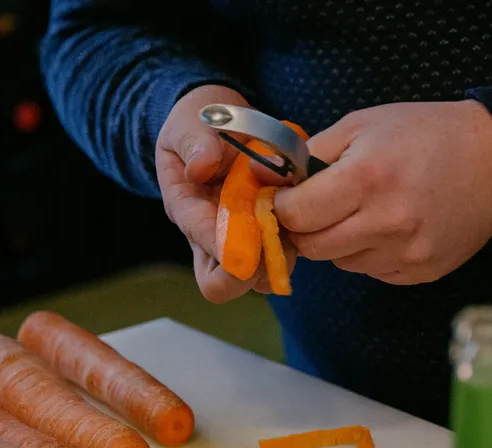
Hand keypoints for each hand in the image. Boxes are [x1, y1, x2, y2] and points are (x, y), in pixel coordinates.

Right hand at [155, 85, 295, 301]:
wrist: (217, 120)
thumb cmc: (199, 122)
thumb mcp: (188, 123)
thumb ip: (194, 142)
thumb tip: (201, 167)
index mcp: (188, 211)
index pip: (206, 250)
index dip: (232, 250)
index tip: (257, 236)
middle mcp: (210, 235)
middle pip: (225, 284)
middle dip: (253, 271)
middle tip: (276, 236)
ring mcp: (239, 237)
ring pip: (257, 279)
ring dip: (278, 259)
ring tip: (294, 223)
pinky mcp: (264, 231)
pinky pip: (279, 255)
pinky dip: (294, 243)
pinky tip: (303, 213)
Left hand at [272, 100, 491, 284]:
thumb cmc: (425, 134)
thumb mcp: (363, 125)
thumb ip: (312, 153)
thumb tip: (271, 179)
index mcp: (366, 179)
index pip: (297, 214)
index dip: (283, 207)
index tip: (286, 198)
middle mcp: (386, 223)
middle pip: (312, 248)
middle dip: (305, 229)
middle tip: (316, 209)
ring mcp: (407, 253)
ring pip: (341, 263)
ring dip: (339, 242)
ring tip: (363, 212)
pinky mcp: (422, 272)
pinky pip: (373, 272)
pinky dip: (369, 254)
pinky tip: (389, 226)